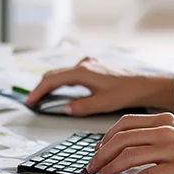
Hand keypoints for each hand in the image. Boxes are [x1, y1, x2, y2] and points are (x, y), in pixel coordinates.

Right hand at [24, 57, 173, 115]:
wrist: (142, 84)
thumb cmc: (125, 92)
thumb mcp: (102, 104)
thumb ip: (81, 107)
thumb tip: (64, 108)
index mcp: (83, 72)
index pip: (52, 80)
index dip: (38, 91)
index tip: (30, 102)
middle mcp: (83, 65)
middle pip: (54, 74)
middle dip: (41, 87)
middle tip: (32, 101)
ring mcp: (87, 65)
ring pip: (61, 73)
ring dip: (50, 84)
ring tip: (42, 97)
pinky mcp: (92, 68)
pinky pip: (70, 73)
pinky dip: (61, 81)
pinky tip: (61, 91)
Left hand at [85, 112, 173, 173]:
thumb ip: (153, 133)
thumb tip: (124, 144)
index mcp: (163, 119)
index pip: (125, 123)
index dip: (106, 137)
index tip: (97, 149)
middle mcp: (165, 131)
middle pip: (122, 140)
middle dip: (102, 154)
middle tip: (92, 166)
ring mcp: (171, 149)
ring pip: (130, 156)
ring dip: (111, 168)